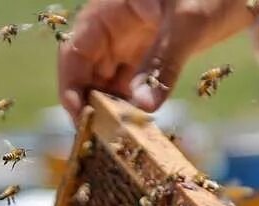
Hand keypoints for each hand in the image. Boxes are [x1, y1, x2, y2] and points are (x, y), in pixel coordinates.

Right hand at [58, 0, 252, 119]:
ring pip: (108, 82)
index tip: (81, 119)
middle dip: (91, 104)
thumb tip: (142, 109)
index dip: (71, 87)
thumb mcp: (187, 23)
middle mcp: (114, 28)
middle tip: (102, 138)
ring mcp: (132, 43)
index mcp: (109, 10)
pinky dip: (133, 105)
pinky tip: (139, 125)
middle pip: (87, 72)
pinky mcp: (152, 56)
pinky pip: (133, 85)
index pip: (75, 53)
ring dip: (112, 108)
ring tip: (120, 137)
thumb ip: (163, 64)